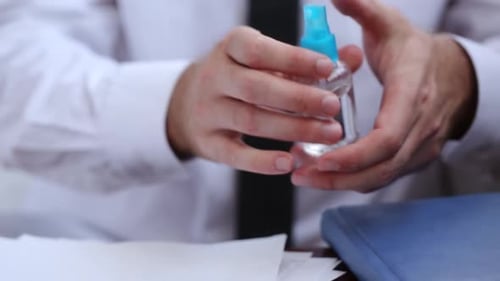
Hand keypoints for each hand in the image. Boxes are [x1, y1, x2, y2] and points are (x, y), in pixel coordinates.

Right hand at [167, 26, 362, 174]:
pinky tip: (290, 162)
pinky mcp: (208, 142)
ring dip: (293, 128)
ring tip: (329, 132)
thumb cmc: (240, 77)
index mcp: (230, 48)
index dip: (294, 59)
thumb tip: (352, 58)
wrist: (189, 103)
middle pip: (257, 88)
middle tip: (333, 107)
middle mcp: (215, 77)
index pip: (259, 51)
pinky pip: (235, 154)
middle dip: (299, 98)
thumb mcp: (263, 60)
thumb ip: (305, 61)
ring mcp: (208, 111)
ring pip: (251, 120)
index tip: (328, 68)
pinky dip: (263, 161)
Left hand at [292, 0, 476, 190]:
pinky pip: (383, 176)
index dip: (356, 153)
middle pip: (381, 166)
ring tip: (304, 177)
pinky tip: (325, 175)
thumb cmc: (415, 52)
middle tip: (300, 174)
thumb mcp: (390, 25)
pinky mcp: (411, 156)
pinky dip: (353, 180)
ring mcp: (419, 145)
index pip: (388, 135)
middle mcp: (419, 125)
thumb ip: (363, 9)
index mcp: (411, 93)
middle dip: (338, 176)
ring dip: (341, 183)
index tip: (321, 159)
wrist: (451, 74)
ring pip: (381, 177)